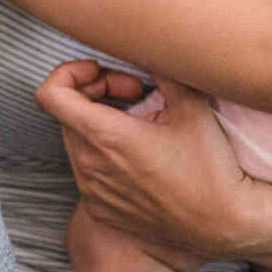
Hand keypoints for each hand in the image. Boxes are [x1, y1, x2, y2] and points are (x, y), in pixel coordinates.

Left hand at [35, 61, 253, 259]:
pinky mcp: (98, 208)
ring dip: (100, 123)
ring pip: (76, 140)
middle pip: (67, 112)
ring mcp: (90, 190)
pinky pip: (87, 170)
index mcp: (103, 135)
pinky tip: (140, 156)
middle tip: (136, 93)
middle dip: (96, 93)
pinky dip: (105, 154)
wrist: (222, 225)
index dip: (70, 73)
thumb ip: (164, 69)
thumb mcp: (191, 107)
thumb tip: (151, 46)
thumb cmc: (210, 166)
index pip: (49, 93)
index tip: (102, 72)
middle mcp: (88, 164)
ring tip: (141, 124)